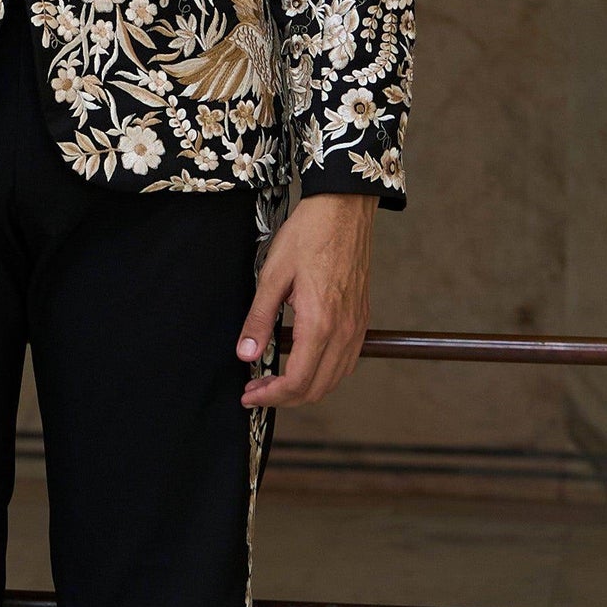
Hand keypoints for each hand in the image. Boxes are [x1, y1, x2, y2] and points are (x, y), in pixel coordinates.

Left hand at [238, 191, 374, 409]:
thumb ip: (259, 319)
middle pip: (316, 389)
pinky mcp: (361, 318)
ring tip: (276, 380)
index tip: (248, 394)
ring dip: (305, 389)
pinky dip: (325, 374)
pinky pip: (347, 361)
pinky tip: (305, 363)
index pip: (296, 381)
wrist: (344, 209)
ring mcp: (356, 326)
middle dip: (283, 398)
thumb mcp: (272, 275)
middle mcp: (343, 331)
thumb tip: (246, 354)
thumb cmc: (310, 234)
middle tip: (256, 389)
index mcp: (320, 323)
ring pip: (334, 379)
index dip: (269, 396)